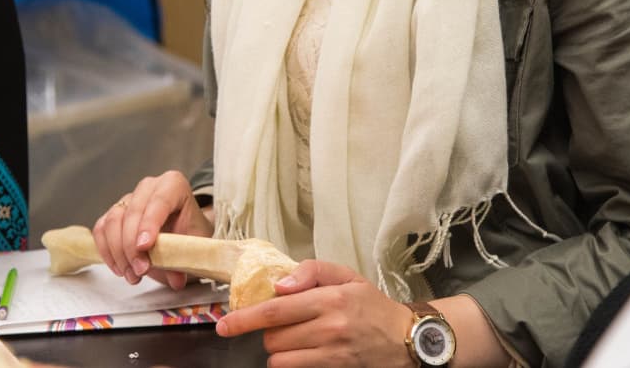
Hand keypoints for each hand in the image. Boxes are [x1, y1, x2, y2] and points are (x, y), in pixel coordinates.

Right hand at [92, 170, 213, 290]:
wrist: (182, 232)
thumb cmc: (188, 232)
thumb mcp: (194, 244)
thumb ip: (184, 258)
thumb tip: (176, 279)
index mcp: (173, 185)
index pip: (160, 200)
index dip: (150, 223)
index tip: (145, 246)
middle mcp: (148, 188)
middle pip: (132, 212)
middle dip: (132, 245)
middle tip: (141, 270)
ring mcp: (128, 199)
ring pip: (113, 221)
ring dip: (119, 252)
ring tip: (133, 275)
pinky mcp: (113, 213)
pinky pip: (101, 229)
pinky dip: (107, 251)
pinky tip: (120, 269)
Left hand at [215, 260, 413, 367]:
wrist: (406, 339)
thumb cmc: (371, 305)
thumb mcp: (345, 275)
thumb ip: (311, 271)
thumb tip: (279, 285)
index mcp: (330, 299)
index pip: (275, 310)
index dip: (244, 319)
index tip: (224, 324)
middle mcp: (329, 329)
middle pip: (274, 337)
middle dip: (269, 330)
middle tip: (285, 322)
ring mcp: (332, 355)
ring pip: (281, 358)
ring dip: (279, 350)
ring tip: (295, 339)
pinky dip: (291, 363)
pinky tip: (304, 353)